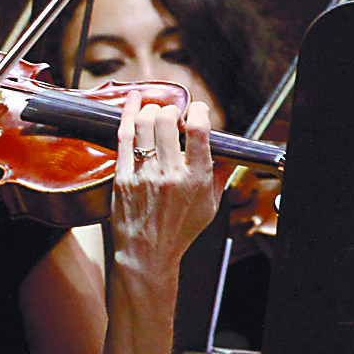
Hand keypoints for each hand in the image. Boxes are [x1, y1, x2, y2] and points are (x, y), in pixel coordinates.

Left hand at [110, 91, 219, 274]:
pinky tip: (133, 100)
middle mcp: (169, 174)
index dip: (198, 111)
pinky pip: (123, 136)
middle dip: (172, 110)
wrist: (146, 253)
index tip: (196, 110)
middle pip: (167, 121)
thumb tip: (230, 151)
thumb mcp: (210, 205)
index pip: (199, 131)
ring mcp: (143, 174)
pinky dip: (127, 113)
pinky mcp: (122, 176)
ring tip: (155, 113)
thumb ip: (220, 174)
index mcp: (195, 178)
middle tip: (173, 116)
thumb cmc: (179, 230)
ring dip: (150, 110)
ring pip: (143, 124)